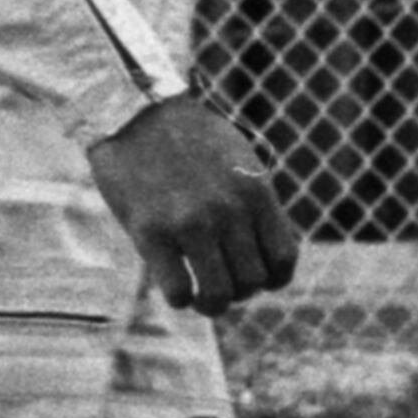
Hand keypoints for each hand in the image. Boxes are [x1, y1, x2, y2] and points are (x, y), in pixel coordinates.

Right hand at [85, 95, 300, 316]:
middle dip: (239, 291)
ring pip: (218, 294)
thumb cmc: (186, 136)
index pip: (283, 259)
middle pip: (252, 281)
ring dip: (211, 304)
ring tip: (199, 298)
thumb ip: (253, 201)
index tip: (256, 279)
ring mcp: (189, 223)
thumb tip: (263, 248)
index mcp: (255, 193)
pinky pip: (177, 290)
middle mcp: (228, 211)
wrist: (134, 113)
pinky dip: (180, 298)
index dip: (273, 279)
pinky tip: (174, 289)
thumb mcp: (238, 160)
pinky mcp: (150, 232)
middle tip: (220, 285)